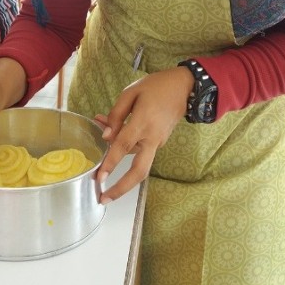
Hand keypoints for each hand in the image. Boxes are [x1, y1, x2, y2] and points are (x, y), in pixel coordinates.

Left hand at [94, 66, 193, 202]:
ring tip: (99, 142)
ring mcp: (158, 142)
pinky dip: (125, 146)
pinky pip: (140, 149)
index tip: (99, 179)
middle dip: (121, 189)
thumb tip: (106, 136)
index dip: (110, 164)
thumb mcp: (131, 92)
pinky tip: (114, 131)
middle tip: (104, 199)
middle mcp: (152, 138)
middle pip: (138, 171)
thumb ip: (116, 114)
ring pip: (137, 160)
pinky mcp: (160, 142)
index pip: (123, 147)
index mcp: (143, 122)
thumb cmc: (155, 86)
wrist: (185, 87)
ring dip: (117, 159)